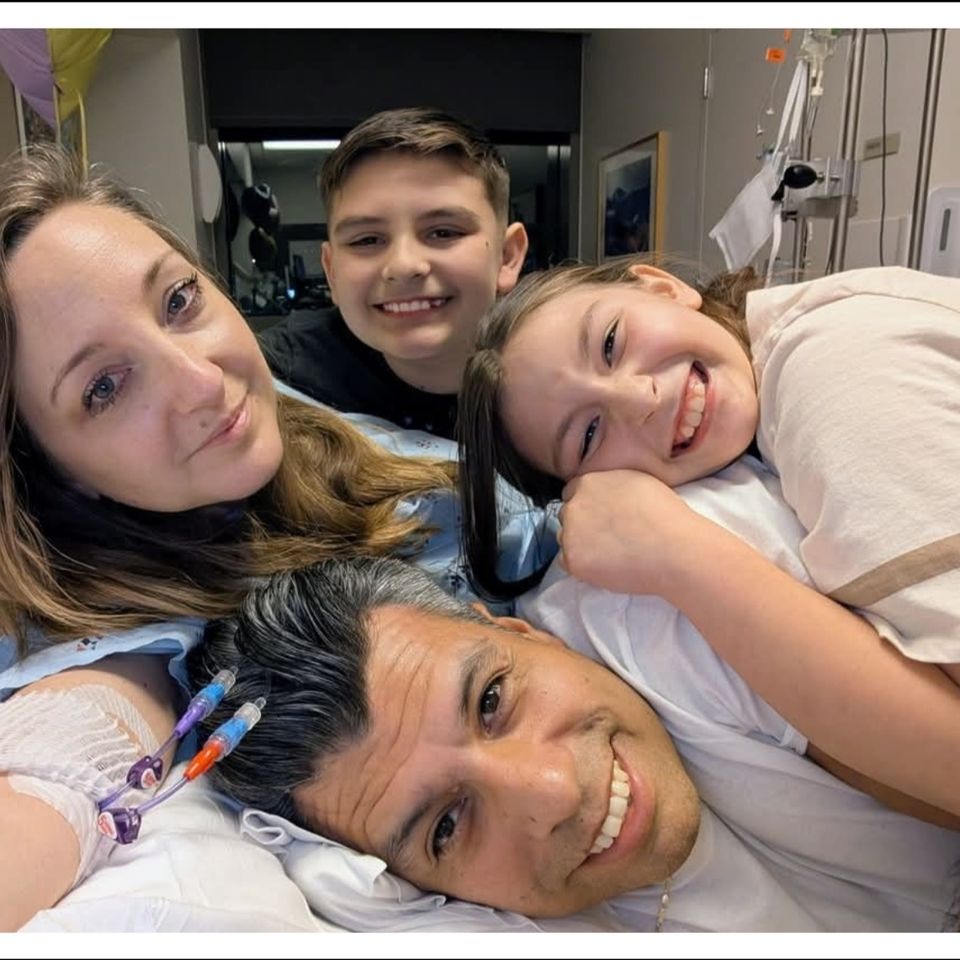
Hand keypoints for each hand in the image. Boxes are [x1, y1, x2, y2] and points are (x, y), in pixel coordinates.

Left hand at [558, 470, 703, 595]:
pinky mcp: (573, 559)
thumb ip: (611, 486)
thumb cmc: (666, 515)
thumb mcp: (636, 480)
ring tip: (610, 552)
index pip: (573, 492)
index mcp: (589, 482)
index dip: (588, 505)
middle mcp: (574, 505)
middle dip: (583, 524)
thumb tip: (607, 497)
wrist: (674, 549)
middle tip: (608, 536)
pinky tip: (606, 565)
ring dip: (581, 545)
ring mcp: (570, 533)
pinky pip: (568, 563)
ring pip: (566, 539)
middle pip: (568, 515)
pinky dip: (583, 566)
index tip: (600, 516)